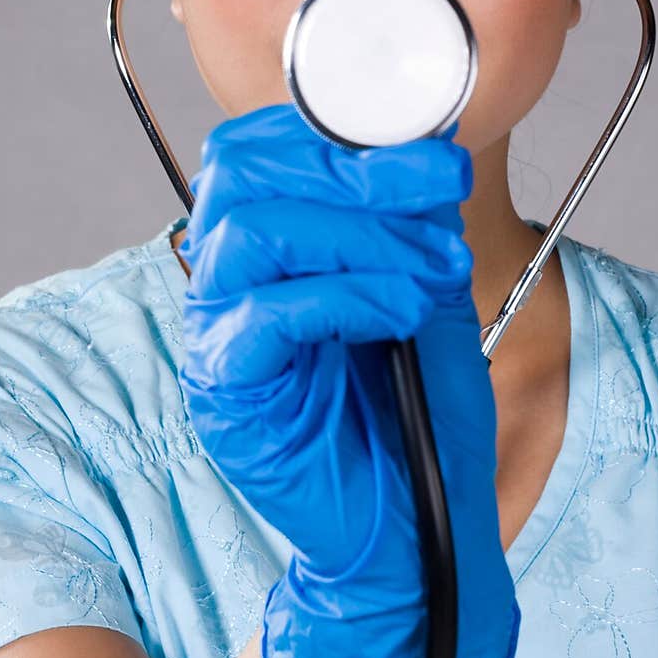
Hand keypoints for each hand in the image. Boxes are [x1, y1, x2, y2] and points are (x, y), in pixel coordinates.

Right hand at [178, 102, 519, 657]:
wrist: (422, 531)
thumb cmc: (421, 413)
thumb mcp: (427, 292)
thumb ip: (411, 222)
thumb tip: (423, 146)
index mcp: (267, 252)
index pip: (253, 150)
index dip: (330, 126)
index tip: (428, 147)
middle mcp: (230, 284)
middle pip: (239, 175)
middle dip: (350, 167)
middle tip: (438, 189)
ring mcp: (220, 339)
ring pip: (252, 234)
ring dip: (359, 233)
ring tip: (431, 267)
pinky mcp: (230, 397)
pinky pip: (264, 317)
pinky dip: (345, 297)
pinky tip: (400, 314)